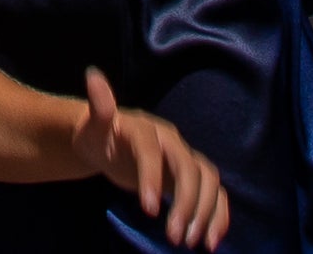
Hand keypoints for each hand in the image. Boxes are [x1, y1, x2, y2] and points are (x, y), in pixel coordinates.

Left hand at [72, 72, 229, 252]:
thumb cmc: (100, 134)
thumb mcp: (94, 123)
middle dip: (186, 203)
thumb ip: (100, 106)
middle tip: (175, 237)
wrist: (110, 141)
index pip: (153, 152)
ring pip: (208, 182)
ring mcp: (185, 159)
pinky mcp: (191, 178)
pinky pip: (214, 194)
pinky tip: (212, 239)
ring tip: (195, 244)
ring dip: (206, 212)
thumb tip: (93, 76)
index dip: (151, 177)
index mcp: (148, 129)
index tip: (147, 209)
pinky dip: (219, 215)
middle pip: (189, 169)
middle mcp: (173, 142)